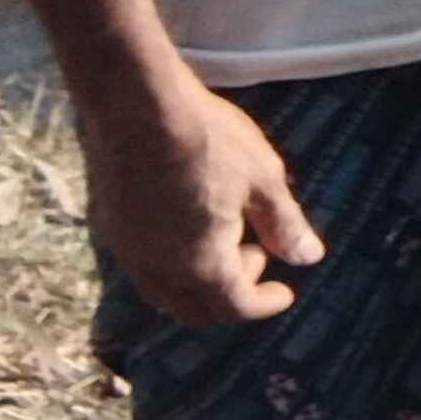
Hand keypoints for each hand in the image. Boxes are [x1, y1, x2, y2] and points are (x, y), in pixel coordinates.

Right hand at [84, 82, 324, 328]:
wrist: (137, 108)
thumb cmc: (209, 141)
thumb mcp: (263, 178)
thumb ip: (285, 224)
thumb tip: (308, 258)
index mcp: (202, 266)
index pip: (236, 307)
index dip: (265, 303)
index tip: (284, 292)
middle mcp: (159, 272)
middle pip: (198, 311)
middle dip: (233, 296)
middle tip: (258, 254)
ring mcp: (129, 254)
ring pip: (167, 294)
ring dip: (202, 283)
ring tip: (228, 237)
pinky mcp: (112, 231)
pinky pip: (146, 270)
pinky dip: (175, 266)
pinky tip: (192, 225)